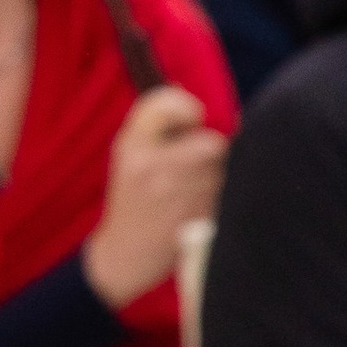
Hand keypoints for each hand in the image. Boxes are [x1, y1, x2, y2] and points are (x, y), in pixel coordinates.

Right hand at [81, 85, 229, 309]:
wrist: (124, 255)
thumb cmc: (131, 200)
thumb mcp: (128, 156)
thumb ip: (156, 124)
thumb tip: (189, 92)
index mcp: (131, 145)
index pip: (168, 104)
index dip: (189, 108)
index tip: (193, 119)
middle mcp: (150, 165)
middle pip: (211, 142)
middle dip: (210, 153)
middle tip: (195, 164)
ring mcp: (172, 193)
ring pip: (220, 170)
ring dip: (216, 177)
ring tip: (191, 190)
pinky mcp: (192, 217)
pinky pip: (223, 195)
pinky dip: (216, 200)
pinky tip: (194, 209)